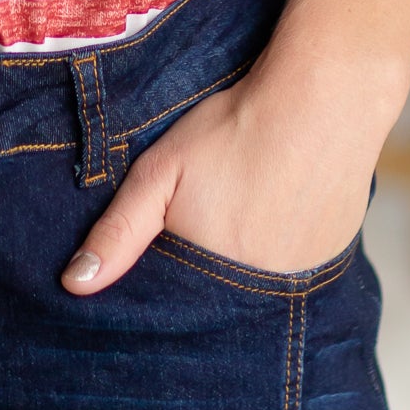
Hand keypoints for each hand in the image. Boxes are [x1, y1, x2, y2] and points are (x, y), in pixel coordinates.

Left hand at [59, 53, 398, 293]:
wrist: (320, 100)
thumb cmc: (233, 132)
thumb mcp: (160, 174)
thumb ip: (119, 232)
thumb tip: (74, 285)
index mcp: (216, 283)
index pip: (183, 309)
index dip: (169, 282)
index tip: (166, 254)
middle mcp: (266, 297)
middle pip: (223, 298)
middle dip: (207, 272)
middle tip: (210, 220)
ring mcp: (307, 278)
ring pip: (262, 284)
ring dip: (248, 261)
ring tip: (244, 211)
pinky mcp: (336, 256)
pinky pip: (298, 265)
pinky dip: (283, 246)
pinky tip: (278, 207)